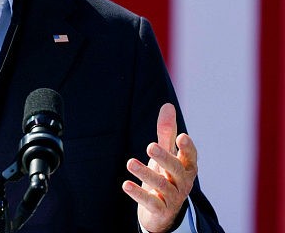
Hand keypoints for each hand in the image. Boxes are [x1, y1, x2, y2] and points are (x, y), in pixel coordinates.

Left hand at [122, 103, 197, 231]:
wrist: (164, 211)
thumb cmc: (166, 175)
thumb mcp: (166, 154)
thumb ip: (166, 132)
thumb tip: (168, 105)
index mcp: (186, 167)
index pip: (190, 157)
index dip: (187, 148)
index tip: (181, 137)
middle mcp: (183, 182)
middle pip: (176, 169)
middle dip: (164, 157)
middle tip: (150, 146)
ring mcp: (173, 197)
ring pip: (161, 185)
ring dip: (145, 173)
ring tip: (130, 162)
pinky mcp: (160, 210)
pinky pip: (151, 202)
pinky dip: (138, 194)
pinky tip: (125, 184)